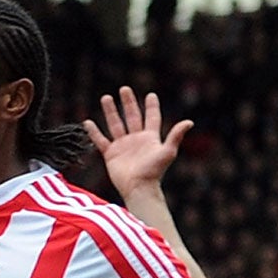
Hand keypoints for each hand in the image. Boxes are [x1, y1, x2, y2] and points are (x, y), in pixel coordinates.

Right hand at [86, 88, 191, 203]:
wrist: (138, 188)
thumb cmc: (154, 172)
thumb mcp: (168, 152)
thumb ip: (175, 136)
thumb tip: (189, 122)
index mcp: (150, 137)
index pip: (151, 117)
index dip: (151, 106)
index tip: (150, 95)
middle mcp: (136, 139)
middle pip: (132, 116)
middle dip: (128, 103)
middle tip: (124, 89)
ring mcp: (123, 146)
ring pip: (115, 124)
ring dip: (111, 111)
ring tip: (106, 97)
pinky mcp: (111, 155)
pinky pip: (101, 140)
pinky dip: (94, 132)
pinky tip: (87, 122)